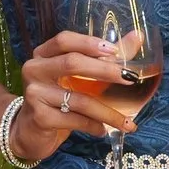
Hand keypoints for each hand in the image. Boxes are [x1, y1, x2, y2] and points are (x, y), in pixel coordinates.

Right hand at [11, 29, 134, 163]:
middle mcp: (35, 70)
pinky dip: (94, 126)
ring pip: (79, 99)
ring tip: (127, 122)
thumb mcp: (79, 77)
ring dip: (108, 112)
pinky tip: (103, 130)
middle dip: (105, 70)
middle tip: (130, 79)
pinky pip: (75, 120)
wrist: (30, 131)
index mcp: (43, 54)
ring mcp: (34, 94)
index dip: (89, 42)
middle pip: (72, 63)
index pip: (64, 40)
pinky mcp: (40, 117)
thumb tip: (137, 37)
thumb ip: (106, 58)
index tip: (115, 50)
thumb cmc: (58, 99)